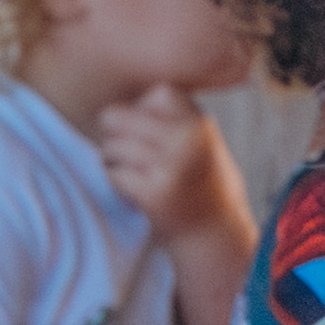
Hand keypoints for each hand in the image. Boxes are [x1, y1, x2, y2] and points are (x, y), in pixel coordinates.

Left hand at [89, 93, 246, 249]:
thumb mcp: (198, 139)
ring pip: (110, 147)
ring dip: (113, 162)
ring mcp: (171, 165)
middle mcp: (187, 139)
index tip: (151, 135)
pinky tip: (135, 192)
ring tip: (136, 174)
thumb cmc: (197, 180)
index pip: (150, 95)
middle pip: (116, 117)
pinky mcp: (155, 193)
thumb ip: (168, 118)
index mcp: (198, 122)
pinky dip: (116, 183)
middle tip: (130, 154)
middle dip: (115, 135)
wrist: (214, 229)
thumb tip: (111, 111)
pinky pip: (112, 175)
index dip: (140, 113)